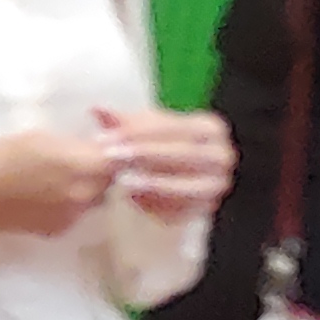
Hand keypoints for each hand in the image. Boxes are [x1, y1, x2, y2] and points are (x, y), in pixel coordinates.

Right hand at [0, 128, 122, 240]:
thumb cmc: (0, 156)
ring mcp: (74, 215)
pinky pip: (77, 213)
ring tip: (62, 179)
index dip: (114, 152)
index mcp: (83, 166)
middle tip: (82, 161)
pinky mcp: (59, 229)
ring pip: (95, 199)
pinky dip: (70, 204)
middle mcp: (86, 194)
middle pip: (110, 182)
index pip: (120, 160)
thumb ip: (76, 147)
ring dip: (87, 189)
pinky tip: (48, 197)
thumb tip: (96, 149)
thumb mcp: (42, 139)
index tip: (104, 147)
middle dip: (102, 171)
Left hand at [97, 107, 233, 220]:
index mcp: (210, 128)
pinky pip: (185, 209)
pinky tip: (135, 200)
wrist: (171, 177)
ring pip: (189, 185)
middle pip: (184, 153)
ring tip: (124, 183)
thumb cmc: (156, 146)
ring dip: (155, 183)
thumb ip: (121, 122)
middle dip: (145, 155)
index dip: (138, 131)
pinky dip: (160, 205)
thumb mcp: (140, 131)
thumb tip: (97, 109)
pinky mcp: (206, 208)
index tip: (107, 138)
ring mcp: (217, 184)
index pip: (174, 126)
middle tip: (111, 157)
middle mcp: (222, 155)